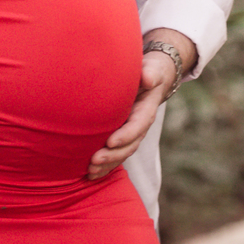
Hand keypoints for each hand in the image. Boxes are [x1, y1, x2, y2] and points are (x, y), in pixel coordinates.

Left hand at [85, 49, 176, 181]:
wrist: (153, 79)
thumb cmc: (149, 71)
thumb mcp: (152, 69)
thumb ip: (150, 73)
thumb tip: (147, 78)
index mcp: (146, 111)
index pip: (137, 126)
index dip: (125, 135)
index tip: (110, 142)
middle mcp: (140, 126)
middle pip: (129, 146)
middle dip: (112, 156)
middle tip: (94, 161)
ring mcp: (132, 134)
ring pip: (122, 154)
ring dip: (107, 165)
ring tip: (91, 171)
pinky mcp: (122, 136)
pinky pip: (116, 155)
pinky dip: (105, 166)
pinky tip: (90, 174)